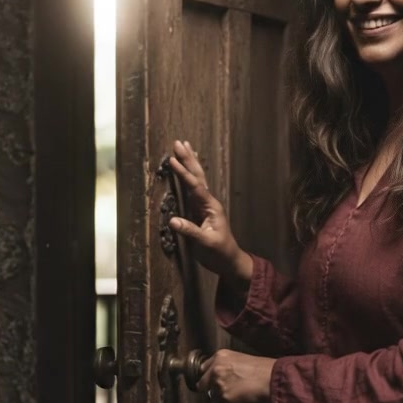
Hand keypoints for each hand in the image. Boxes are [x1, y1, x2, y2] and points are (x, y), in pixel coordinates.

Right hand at [168, 139, 251, 285]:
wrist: (229, 261)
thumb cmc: (219, 252)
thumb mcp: (205, 243)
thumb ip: (190, 231)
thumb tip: (173, 221)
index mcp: (211, 207)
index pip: (195, 186)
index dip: (183, 173)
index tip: (173, 160)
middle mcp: (208, 202)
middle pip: (197, 176)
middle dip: (188, 159)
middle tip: (179, 142)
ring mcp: (204, 206)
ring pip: (196, 180)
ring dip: (189, 164)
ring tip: (184, 148)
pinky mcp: (200, 211)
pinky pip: (193, 190)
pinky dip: (188, 178)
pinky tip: (185, 171)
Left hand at [198, 349, 275, 402]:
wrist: (271, 379)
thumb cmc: (262, 369)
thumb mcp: (240, 359)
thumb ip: (226, 366)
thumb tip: (219, 376)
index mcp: (220, 356)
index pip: (203, 369)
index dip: (208, 377)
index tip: (210, 382)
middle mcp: (216, 369)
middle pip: (202, 384)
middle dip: (209, 389)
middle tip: (220, 393)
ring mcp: (219, 384)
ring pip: (210, 397)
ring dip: (219, 400)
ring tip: (233, 397)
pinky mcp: (224, 398)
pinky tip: (238, 401)